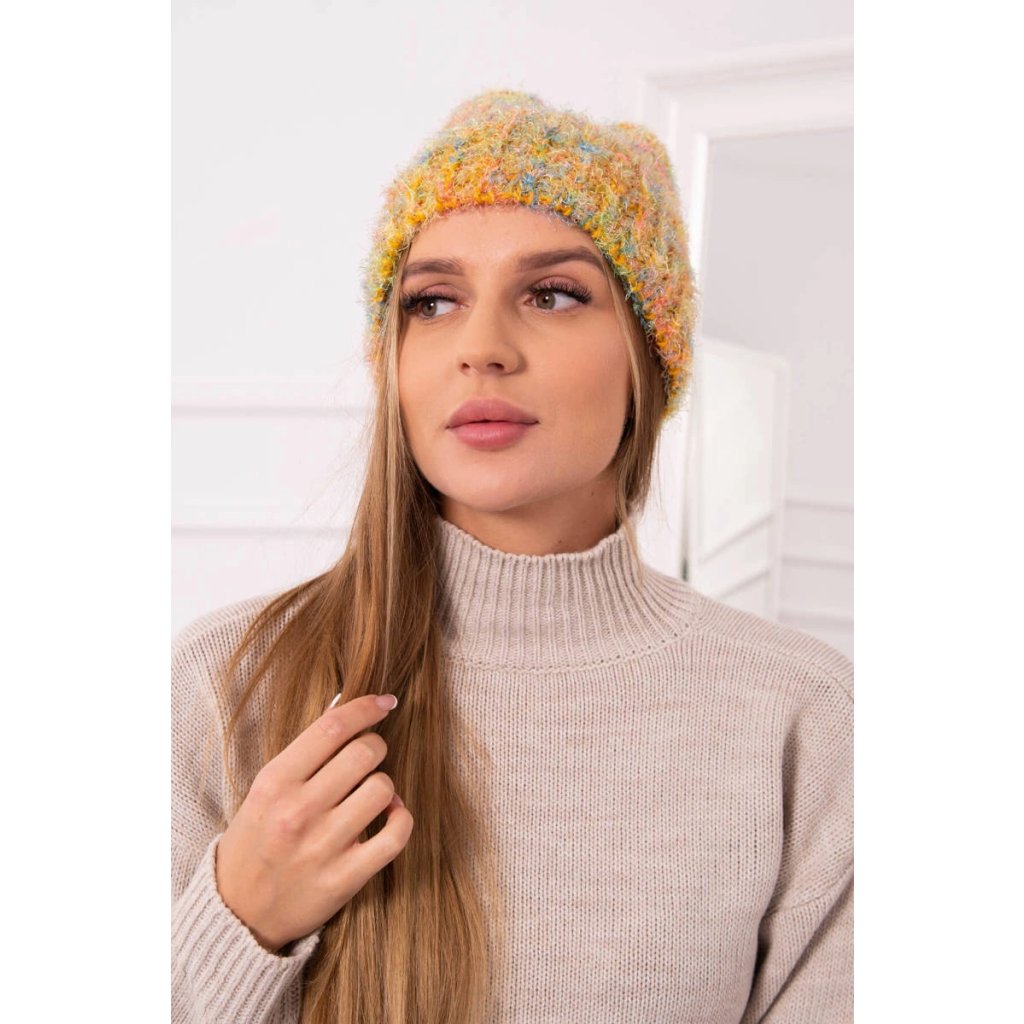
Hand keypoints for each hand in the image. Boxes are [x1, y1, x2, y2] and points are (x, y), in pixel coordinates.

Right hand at [214, 693, 412, 952]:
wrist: (237, 912)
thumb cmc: (256, 840)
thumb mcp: (265, 790)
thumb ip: (304, 755)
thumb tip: (347, 710)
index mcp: (275, 782)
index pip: (332, 727)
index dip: (366, 707)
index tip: (385, 702)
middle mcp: (298, 811)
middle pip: (364, 753)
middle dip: (375, 747)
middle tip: (368, 757)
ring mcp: (323, 846)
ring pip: (383, 789)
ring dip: (384, 786)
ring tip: (370, 794)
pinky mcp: (345, 878)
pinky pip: (396, 835)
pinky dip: (401, 818)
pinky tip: (389, 816)